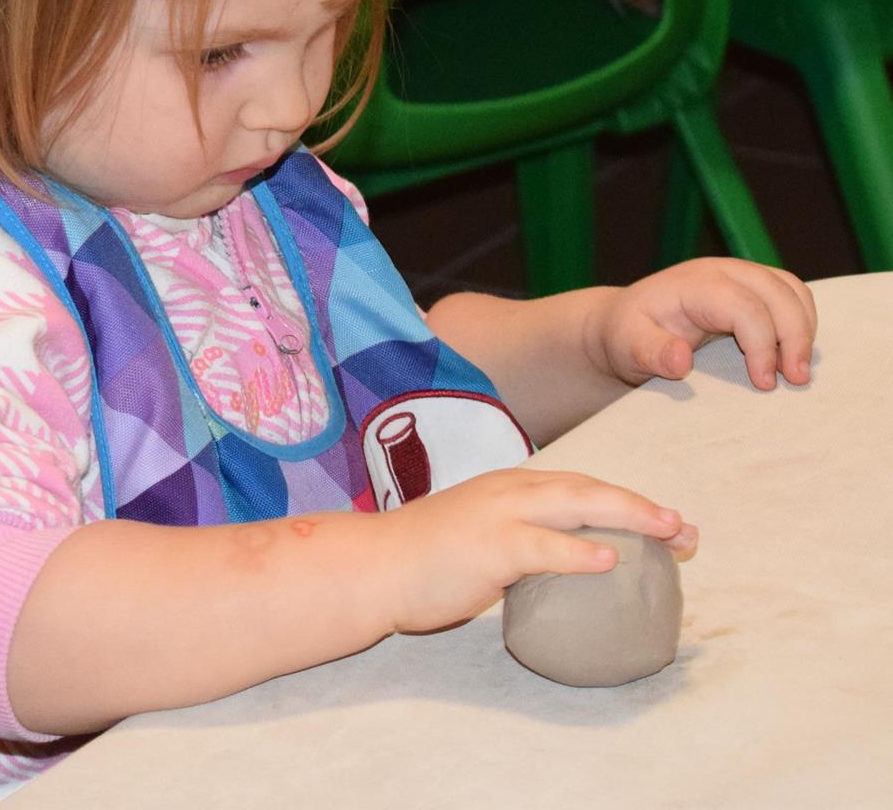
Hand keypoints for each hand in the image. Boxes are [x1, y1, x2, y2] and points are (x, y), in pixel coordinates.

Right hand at [382, 466, 694, 635]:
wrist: (373, 567)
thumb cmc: (423, 561)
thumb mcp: (478, 539)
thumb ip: (518, 545)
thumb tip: (558, 572)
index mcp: (509, 489)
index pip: (578, 487)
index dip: (625, 502)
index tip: (666, 524)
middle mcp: (509, 490)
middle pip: (588, 488)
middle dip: (641, 506)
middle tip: (685, 528)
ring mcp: (499, 514)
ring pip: (575, 504)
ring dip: (628, 516)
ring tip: (669, 532)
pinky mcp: (489, 545)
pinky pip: (542, 545)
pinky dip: (578, 549)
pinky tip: (609, 557)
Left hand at [587, 258, 816, 391]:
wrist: (626, 322)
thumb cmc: (627, 335)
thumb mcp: (627, 347)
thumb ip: (650, 352)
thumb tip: (680, 360)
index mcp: (692, 284)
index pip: (742, 305)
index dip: (761, 343)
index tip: (764, 383)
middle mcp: (721, 272)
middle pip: (776, 291)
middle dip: (794, 335)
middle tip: (796, 380)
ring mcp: (739, 276)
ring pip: (791, 289)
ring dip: (803, 329)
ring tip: (798, 372)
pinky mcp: (752, 289)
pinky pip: (791, 297)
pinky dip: (801, 323)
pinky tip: (792, 356)